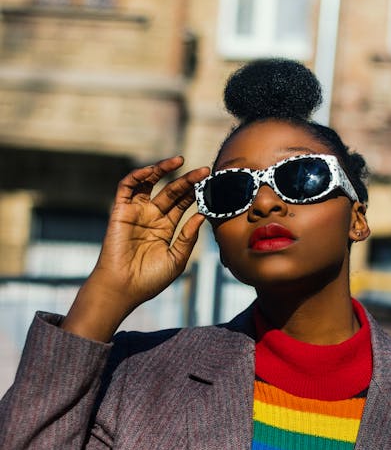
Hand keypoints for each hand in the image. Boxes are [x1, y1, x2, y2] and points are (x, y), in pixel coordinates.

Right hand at [62, 157, 208, 340]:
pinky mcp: (120, 211)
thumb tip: (202, 215)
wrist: (124, 288)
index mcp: (165, 228)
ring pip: (150, 183)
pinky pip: (127, 187)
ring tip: (180, 161)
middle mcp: (151, 217)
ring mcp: (136, 212)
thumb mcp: (177, 259)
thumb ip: (188, 237)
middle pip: (171, 191)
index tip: (210, 184)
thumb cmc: (150, 279)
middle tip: (204, 170)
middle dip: (187, 180)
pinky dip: (138, 175)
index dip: (195, 193)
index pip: (182, 204)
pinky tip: (153, 170)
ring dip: (163, 169)